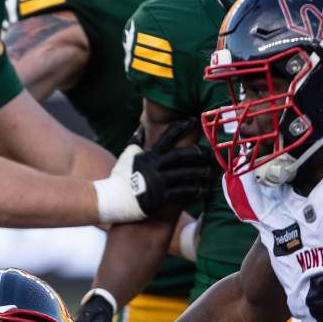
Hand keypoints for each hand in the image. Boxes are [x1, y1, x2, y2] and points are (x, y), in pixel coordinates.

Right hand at [93, 120, 212, 222]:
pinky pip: (183, 193)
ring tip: (210, 172)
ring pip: (186, 175)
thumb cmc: (119, 178)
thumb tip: (141, 129)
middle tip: (209, 152)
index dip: (180, 128)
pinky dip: (195, 191)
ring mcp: (158, 182)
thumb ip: (135, 143)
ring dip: (201, 173)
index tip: (192, 121)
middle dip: (197, 153)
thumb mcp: (126, 157)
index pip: (166, 138)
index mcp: (149, 156)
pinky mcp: (160, 197)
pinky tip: (203, 190)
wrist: (111, 200)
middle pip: (182, 156)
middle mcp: (155, 167)